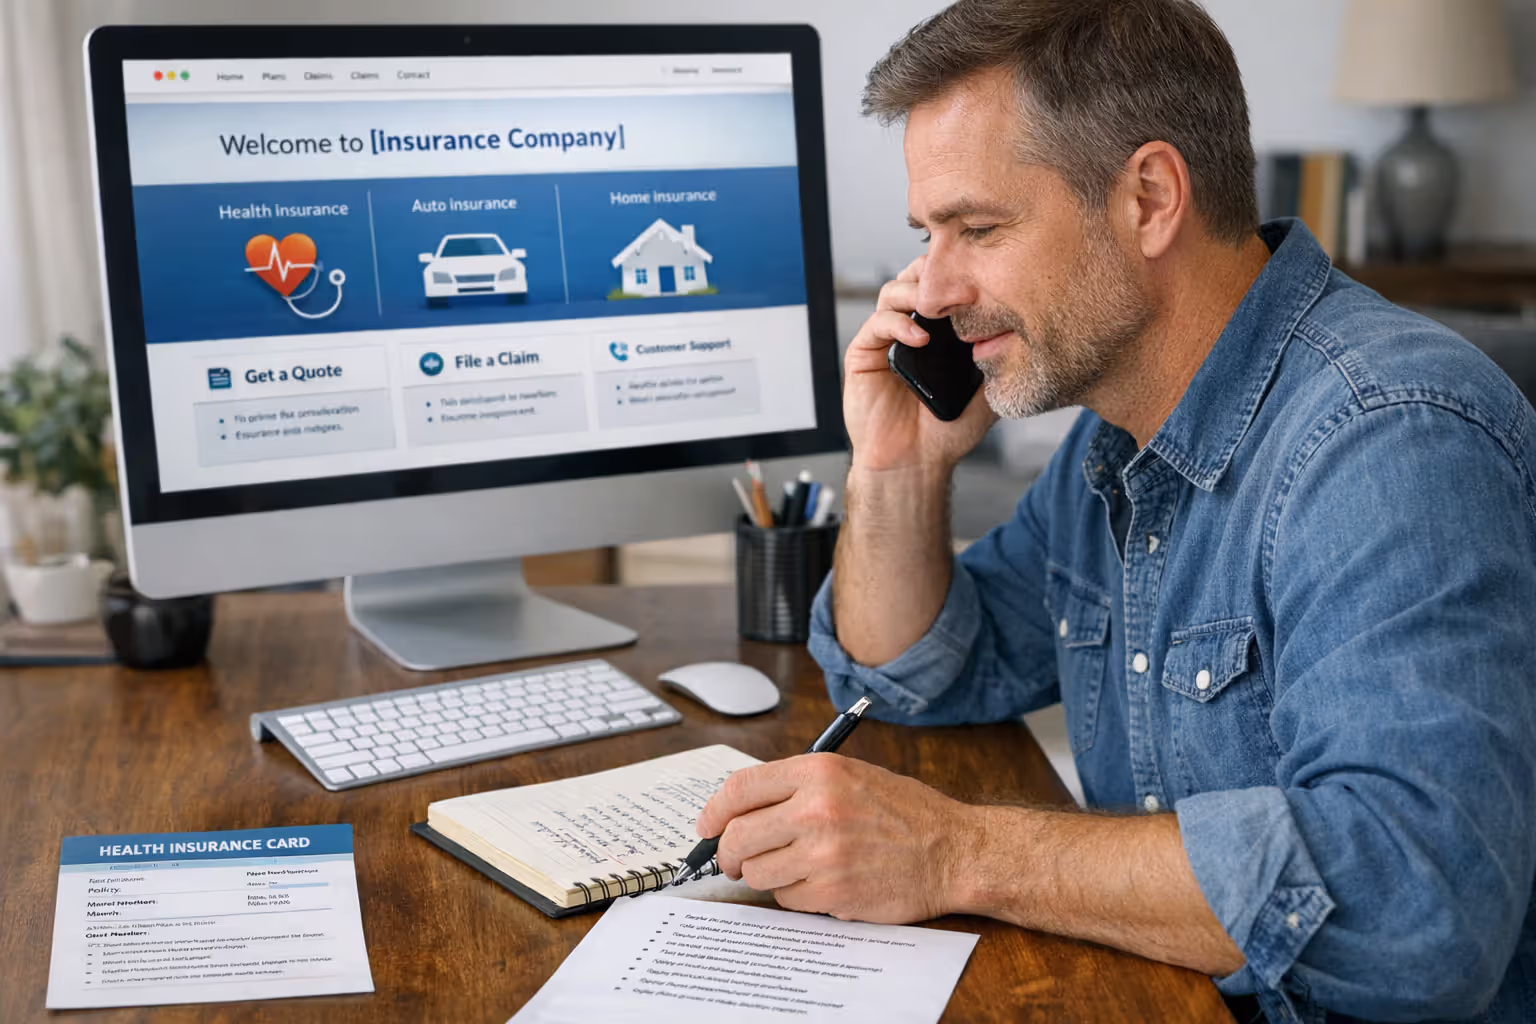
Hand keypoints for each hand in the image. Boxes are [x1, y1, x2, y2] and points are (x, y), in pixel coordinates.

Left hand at [696, 754, 976, 923]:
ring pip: (757, 872)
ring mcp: (823, 854)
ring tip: (791, 868)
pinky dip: (794, 895)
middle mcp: (816, 809)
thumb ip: (797, 787)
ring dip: (764, 876)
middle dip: (728, 853)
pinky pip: (786, 899)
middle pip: (738, 836)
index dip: (713, 812)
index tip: (706, 827)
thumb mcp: (851, 775)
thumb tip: (741, 810)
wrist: (953, 851)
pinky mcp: (832, 893)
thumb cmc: (905, 813)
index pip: (740, 789)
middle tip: (734, 861)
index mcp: (818, 772)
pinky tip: (821, 883)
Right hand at [844, 255, 995, 474]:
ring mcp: (885, 341)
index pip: (942, 287)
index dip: (957, 273)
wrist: (915, 463)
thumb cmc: (946, 433)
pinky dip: (898, 323)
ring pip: (891, 292)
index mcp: (936, 334)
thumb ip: (998, 360)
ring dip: (914, 291)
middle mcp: (908, 331)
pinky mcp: (863, 355)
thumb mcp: (986, 391)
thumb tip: (1021, 330)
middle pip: (913, 279)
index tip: (980, 274)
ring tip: (937, 305)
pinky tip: (920, 338)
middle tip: (958, 281)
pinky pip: (876, 325)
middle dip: (933, 272)